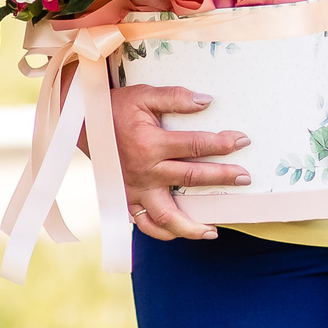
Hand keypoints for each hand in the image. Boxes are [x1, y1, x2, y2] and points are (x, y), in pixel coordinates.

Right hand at [110, 82, 247, 241]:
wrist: (83, 122)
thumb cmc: (117, 108)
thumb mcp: (144, 95)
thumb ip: (175, 97)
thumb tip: (206, 101)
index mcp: (150, 144)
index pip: (195, 145)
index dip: (222, 143)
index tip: (242, 141)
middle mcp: (144, 171)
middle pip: (189, 178)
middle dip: (221, 178)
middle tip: (245, 178)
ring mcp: (134, 190)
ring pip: (165, 216)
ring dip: (191, 226)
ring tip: (213, 231)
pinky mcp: (126, 200)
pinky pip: (145, 224)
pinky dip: (163, 233)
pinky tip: (183, 233)